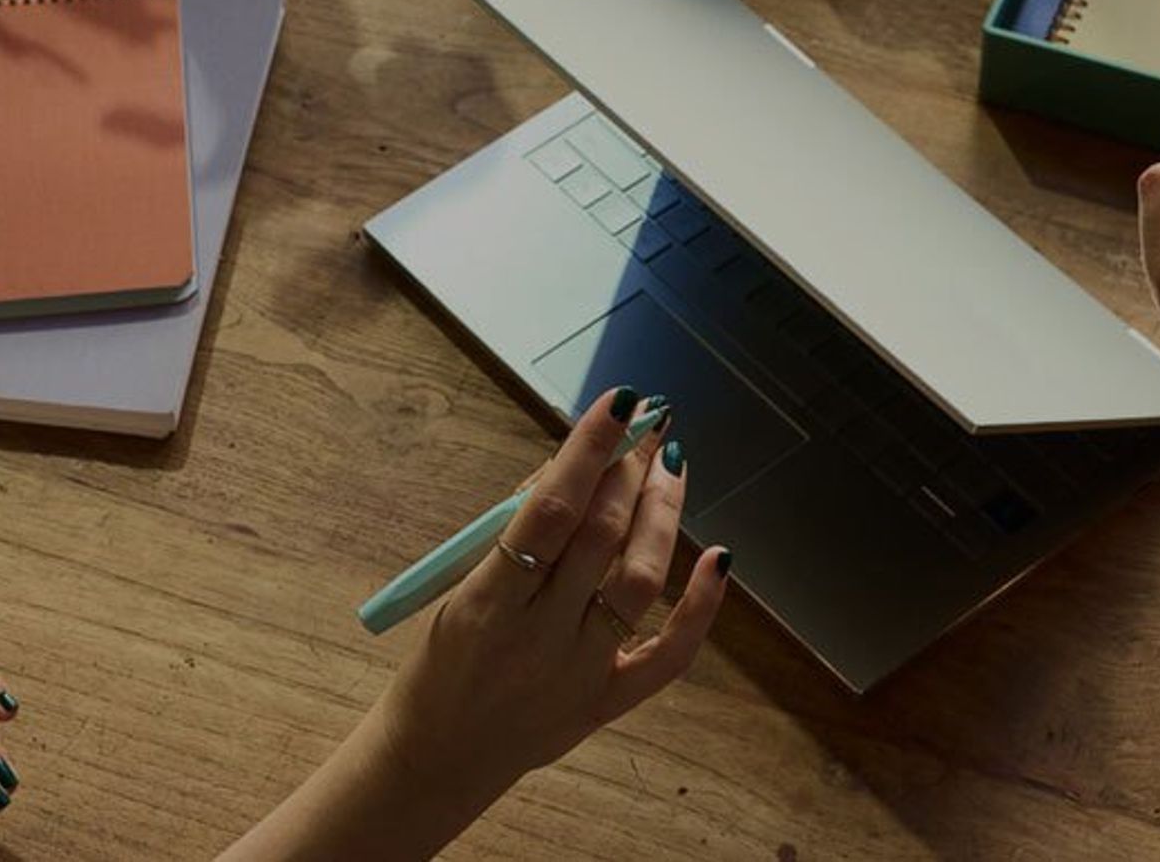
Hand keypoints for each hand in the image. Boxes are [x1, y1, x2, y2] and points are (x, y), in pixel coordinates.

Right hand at [371, 386, 731, 798]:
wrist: (439, 757)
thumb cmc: (443, 660)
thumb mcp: (457, 589)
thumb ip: (515, 532)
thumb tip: (573, 464)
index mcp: (487, 604)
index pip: (549, 512)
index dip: (588, 450)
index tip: (618, 402)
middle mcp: (539, 638)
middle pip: (600, 536)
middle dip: (627, 469)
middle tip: (645, 425)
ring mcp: (579, 672)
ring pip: (637, 581)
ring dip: (662, 514)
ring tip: (670, 463)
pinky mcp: (608, 701)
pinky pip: (669, 656)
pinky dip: (700, 606)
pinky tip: (721, 556)